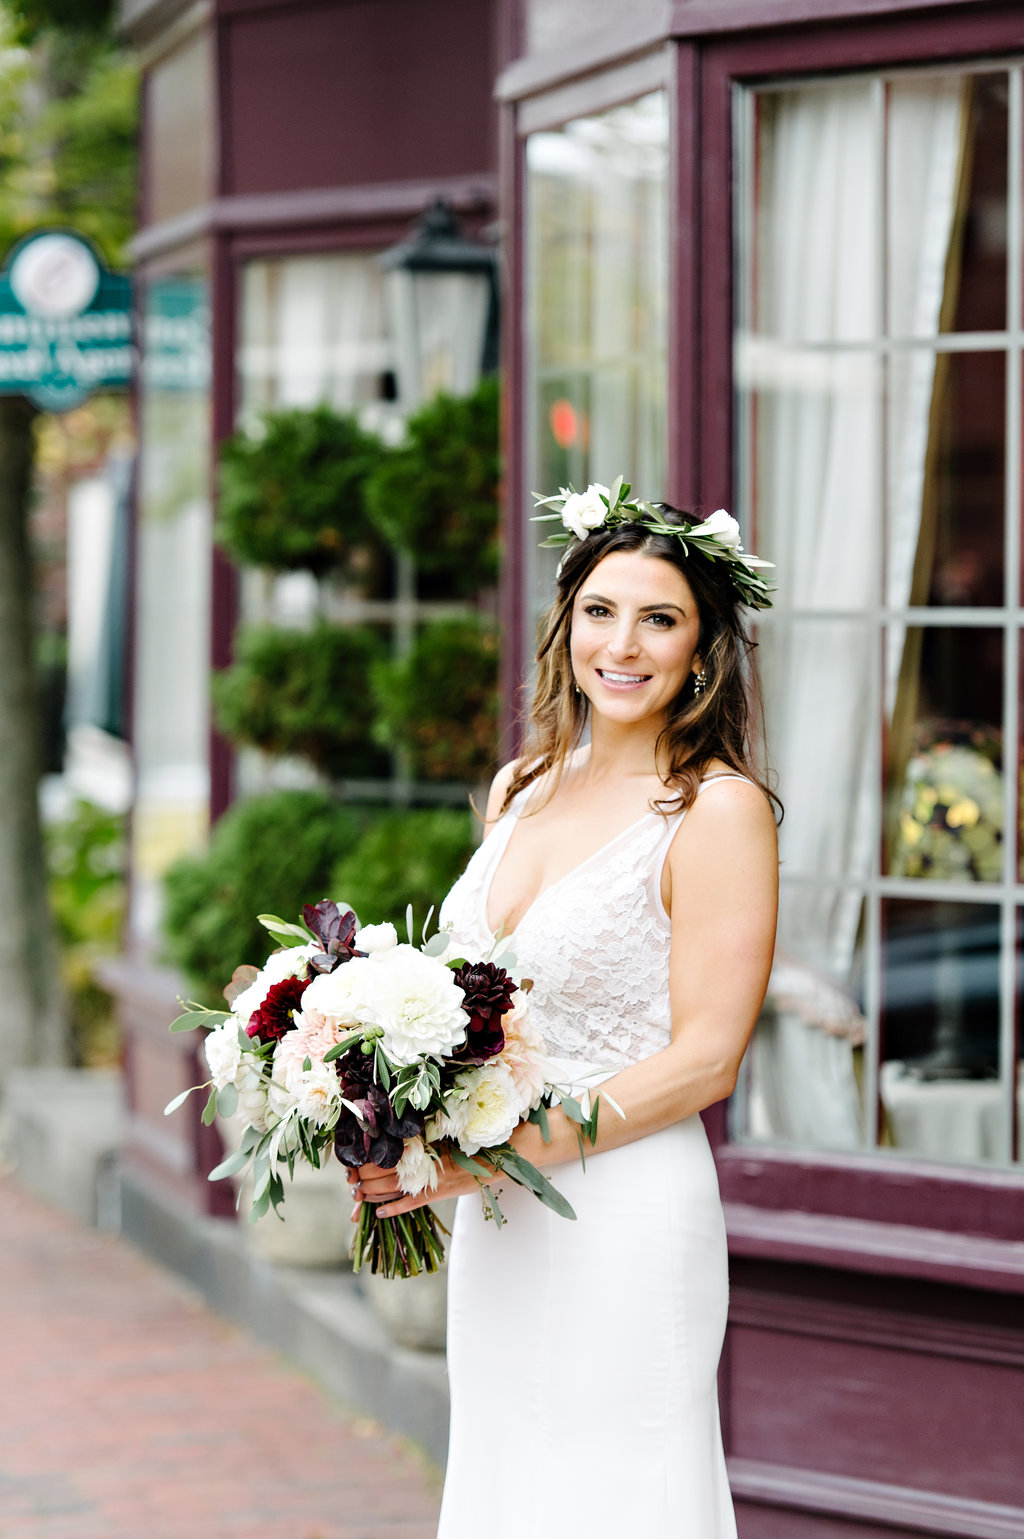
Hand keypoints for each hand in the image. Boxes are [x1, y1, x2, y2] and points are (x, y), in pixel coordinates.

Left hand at [346, 1147, 490, 1220]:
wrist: (495, 1156)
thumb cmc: (468, 1141)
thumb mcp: (443, 1133)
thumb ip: (421, 1136)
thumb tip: (397, 1136)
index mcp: (421, 1143)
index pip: (385, 1152)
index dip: (367, 1160)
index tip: (353, 1162)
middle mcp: (423, 1160)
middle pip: (384, 1171)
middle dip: (364, 1178)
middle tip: (351, 1181)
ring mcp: (430, 1178)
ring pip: (393, 1188)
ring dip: (373, 1192)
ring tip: (359, 1194)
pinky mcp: (438, 1193)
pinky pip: (412, 1203)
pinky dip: (394, 1208)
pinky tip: (380, 1213)